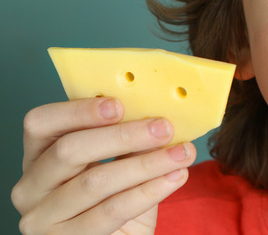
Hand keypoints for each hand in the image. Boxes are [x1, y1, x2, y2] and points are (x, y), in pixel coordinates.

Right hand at [11, 98, 195, 233]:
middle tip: (164, 128)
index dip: (77, 112)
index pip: (41, 124)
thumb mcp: (117, 165)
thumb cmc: (115, 200)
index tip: (119, 105)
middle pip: (68, 151)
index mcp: (38, 157)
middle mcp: (31, 188)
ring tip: (182, 154)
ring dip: (146, 164)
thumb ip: (127, 143)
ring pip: (94, 182)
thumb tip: (156, 118)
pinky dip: (148, 191)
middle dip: (122, 136)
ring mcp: (43, 219)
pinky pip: (111, 211)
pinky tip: (173, 177)